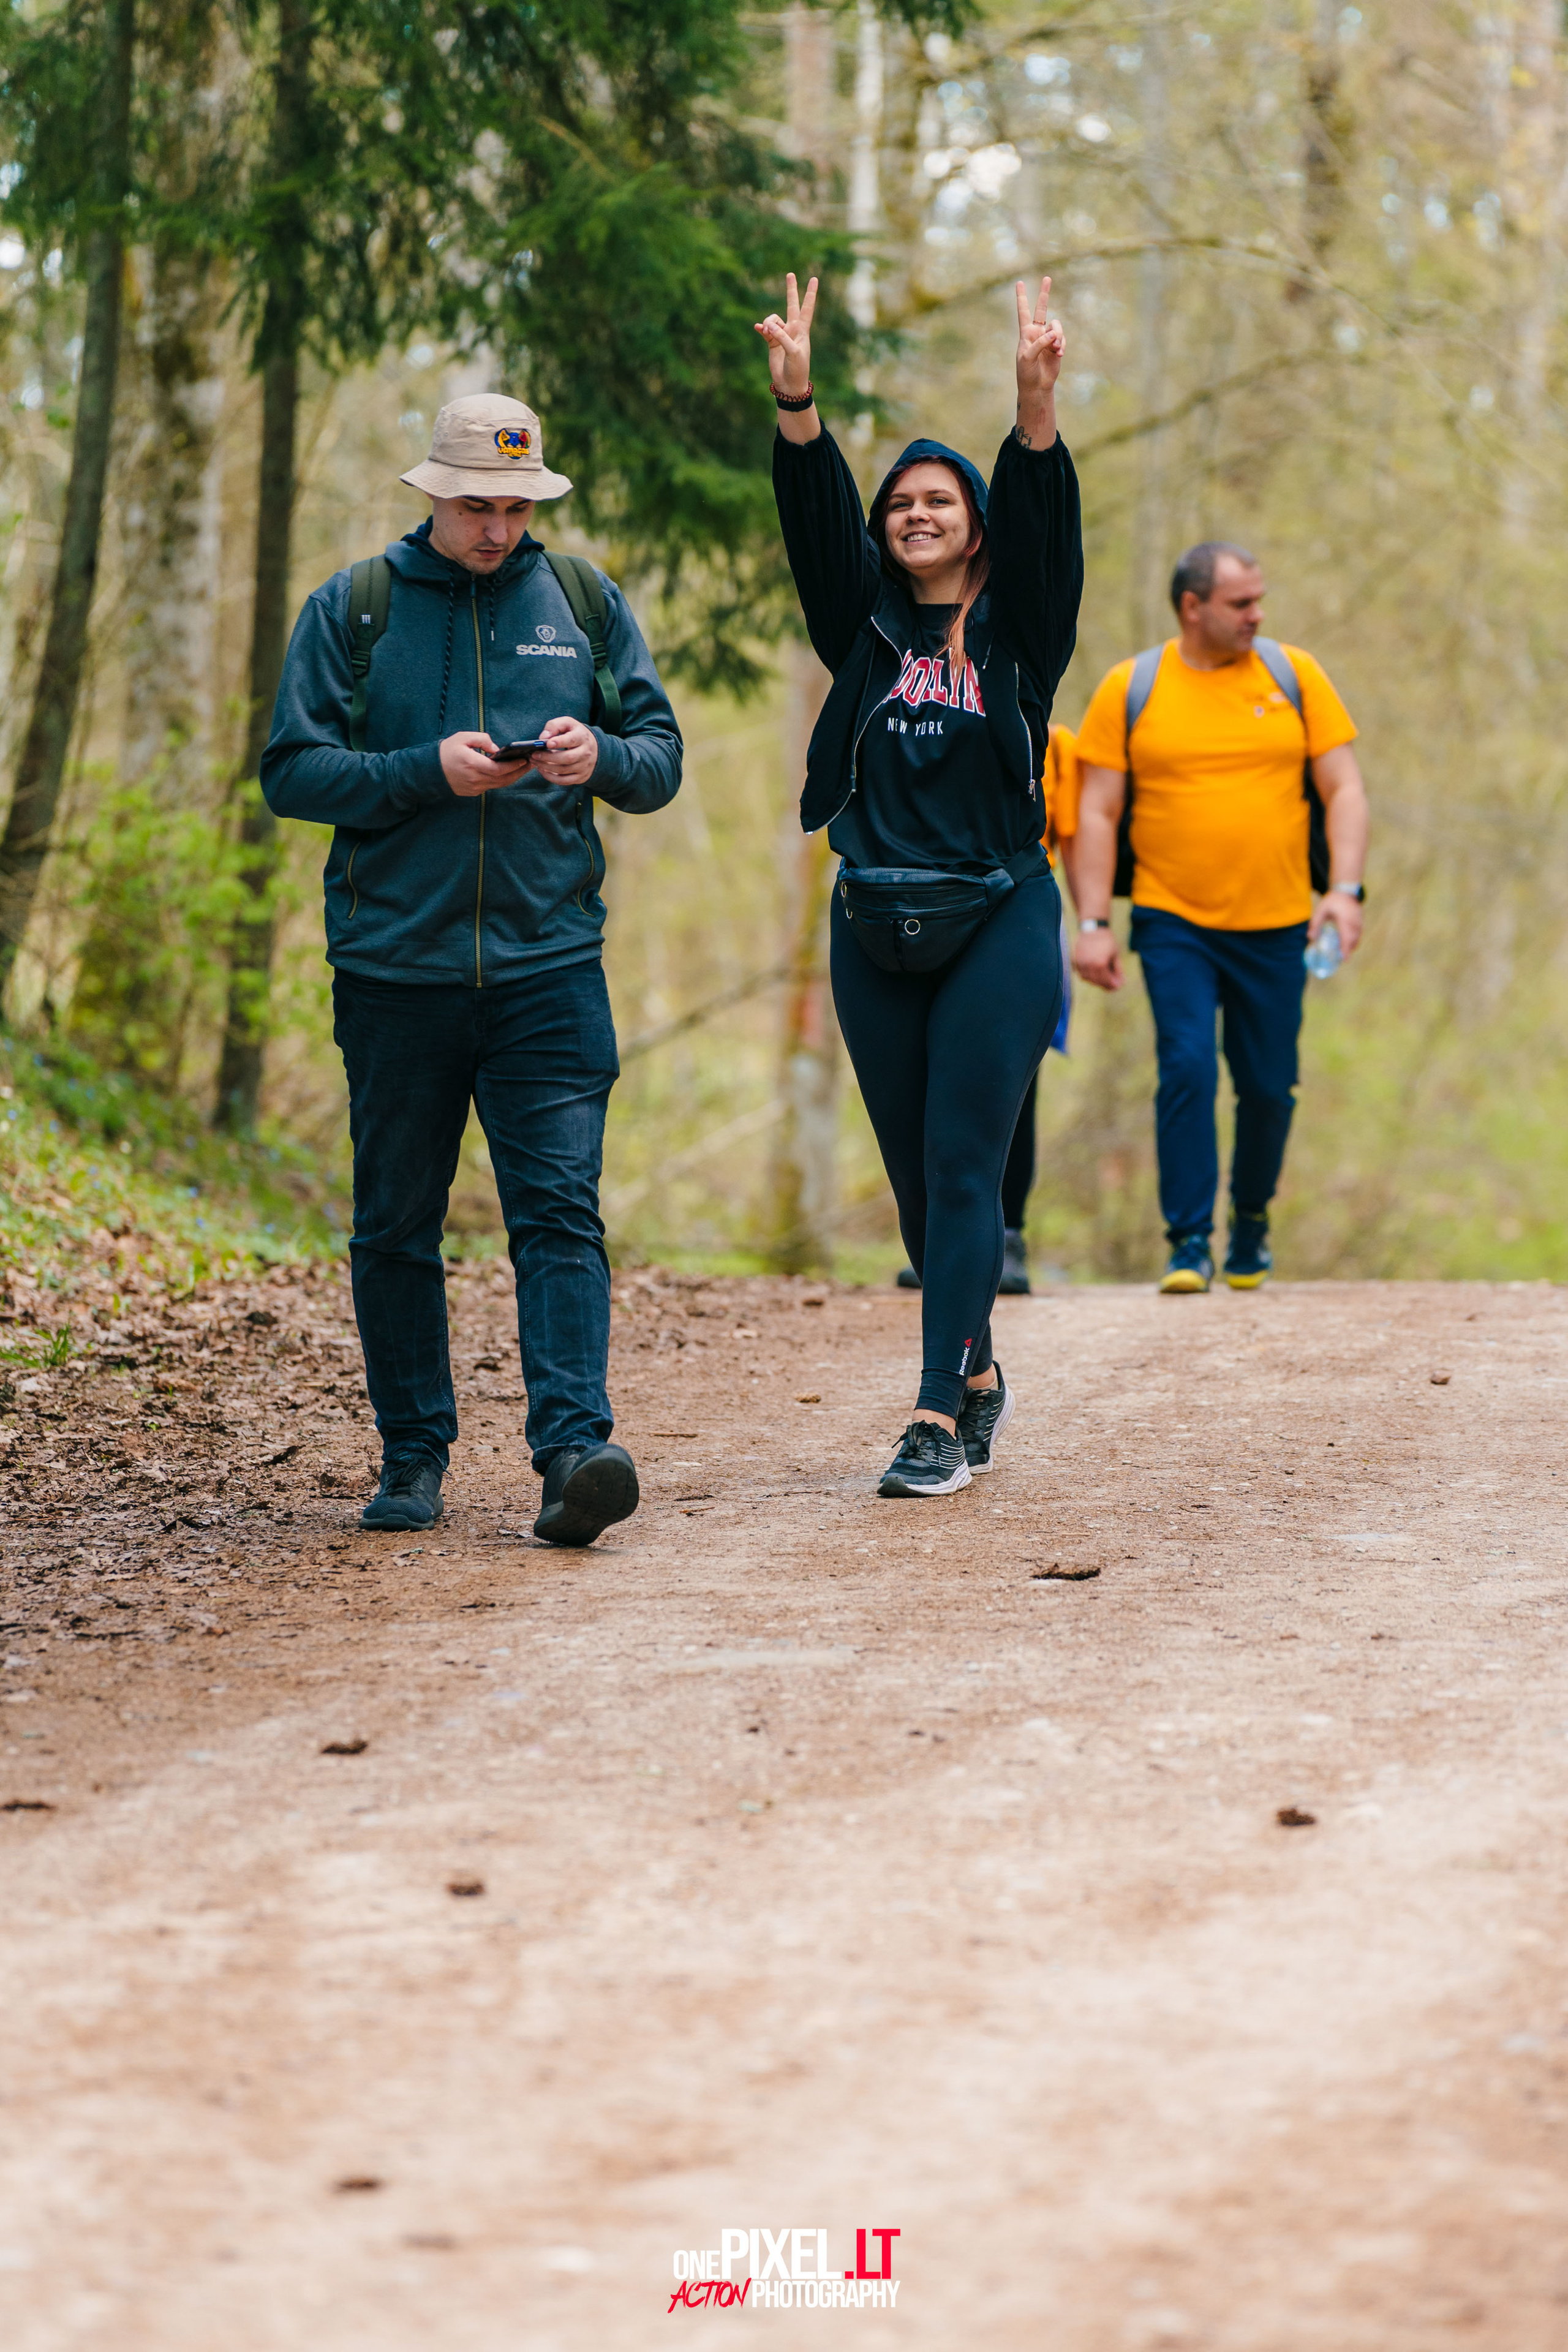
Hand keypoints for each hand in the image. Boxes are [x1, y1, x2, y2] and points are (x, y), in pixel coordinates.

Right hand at [442, 732, 529, 795]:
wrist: (430, 770)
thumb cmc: (447, 751)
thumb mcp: (462, 737)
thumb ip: (482, 740)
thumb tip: (497, 750)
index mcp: (473, 764)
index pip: (500, 769)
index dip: (514, 766)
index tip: (524, 759)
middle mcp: (475, 779)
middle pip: (503, 779)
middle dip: (519, 772)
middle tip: (530, 764)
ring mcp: (474, 788)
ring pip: (498, 785)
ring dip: (512, 777)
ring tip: (522, 768)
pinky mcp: (472, 792)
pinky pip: (490, 786)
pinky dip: (500, 780)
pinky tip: (507, 773)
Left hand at [528, 717, 599, 788]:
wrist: (594, 749)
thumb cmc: (575, 734)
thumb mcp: (568, 723)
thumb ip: (554, 726)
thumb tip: (543, 737)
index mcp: (582, 737)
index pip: (572, 740)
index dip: (559, 742)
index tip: (547, 743)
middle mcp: (585, 753)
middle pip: (567, 758)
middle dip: (548, 757)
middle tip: (534, 754)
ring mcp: (583, 767)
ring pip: (563, 770)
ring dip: (546, 767)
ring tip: (535, 761)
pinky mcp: (580, 777)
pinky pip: (564, 781)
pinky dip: (551, 777)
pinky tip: (542, 770)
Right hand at [754, 271, 816, 396]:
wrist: (789, 385)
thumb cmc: (797, 369)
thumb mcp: (792, 352)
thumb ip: (781, 336)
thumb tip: (768, 325)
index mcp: (802, 330)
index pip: (807, 308)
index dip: (810, 294)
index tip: (814, 279)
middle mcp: (792, 330)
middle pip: (791, 305)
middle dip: (791, 290)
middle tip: (790, 274)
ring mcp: (782, 335)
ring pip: (773, 319)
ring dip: (769, 323)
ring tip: (767, 332)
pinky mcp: (772, 342)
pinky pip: (765, 329)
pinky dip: (762, 328)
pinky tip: (758, 328)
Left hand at [1015, 275, 1064, 402]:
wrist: (1037, 386)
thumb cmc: (1027, 372)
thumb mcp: (1028, 358)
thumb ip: (1039, 343)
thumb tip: (1054, 334)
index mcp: (1026, 333)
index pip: (1023, 312)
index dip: (1022, 297)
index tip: (1019, 282)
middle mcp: (1037, 332)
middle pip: (1041, 309)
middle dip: (1044, 293)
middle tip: (1047, 278)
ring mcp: (1048, 338)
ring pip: (1057, 327)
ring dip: (1058, 337)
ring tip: (1056, 350)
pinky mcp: (1057, 346)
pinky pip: (1062, 339)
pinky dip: (1062, 345)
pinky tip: (1059, 355)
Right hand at [1072, 926, 1123, 991]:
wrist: (1093, 929)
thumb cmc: (1106, 941)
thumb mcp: (1115, 955)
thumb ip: (1118, 970)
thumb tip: (1121, 982)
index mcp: (1100, 963)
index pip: (1106, 980)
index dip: (1113, 985)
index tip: (1118, 986)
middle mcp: (1089, 965)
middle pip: (1097, 981)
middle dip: (1105, 985)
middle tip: (1112, 986)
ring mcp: (1081, 963)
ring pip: (1087, 979)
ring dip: (1095, 982)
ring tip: (1103, 980)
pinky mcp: (1075, 961)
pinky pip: (1080, 973)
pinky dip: (1087, 976)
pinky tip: (1094, 974)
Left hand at [1310, 890, 1362, 954]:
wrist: (1345, 890)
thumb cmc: (1332, 901)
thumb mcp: (1320, 910)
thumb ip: (1315, 923)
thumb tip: (1310, 938)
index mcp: (1344, 920)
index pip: (1346, 938)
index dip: (1346, 949)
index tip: (1344, 959)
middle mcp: (1354, 922)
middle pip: (1354, 940)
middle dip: (1349, 950)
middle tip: (1342, 958)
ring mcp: (1359, 921)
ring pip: (1358, 937)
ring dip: (1352, 945)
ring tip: (1345, 952)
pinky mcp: (1361, 920)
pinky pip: (1359, 932)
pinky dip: (1355, 939)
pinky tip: (1349, 942)